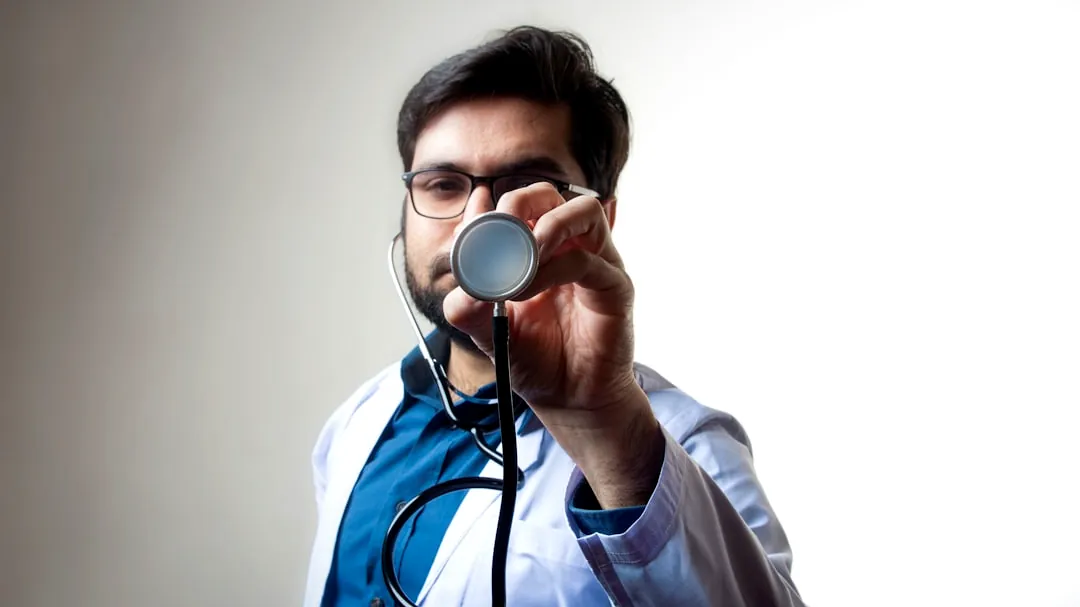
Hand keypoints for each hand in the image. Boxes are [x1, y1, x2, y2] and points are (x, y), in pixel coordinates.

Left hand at [443, 182, 663, 507]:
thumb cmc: (535, 360)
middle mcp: (570, 248)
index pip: (517, 207)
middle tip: (496, 234)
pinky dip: (552, 269)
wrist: (567, 399)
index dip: (488, 208)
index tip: (469, 223)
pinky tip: (527, 290)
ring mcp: (596, 263)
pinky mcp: (614, 287)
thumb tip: (457, 273)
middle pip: (550, 195)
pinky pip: (587, 261)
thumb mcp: (486, 330)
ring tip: (519, 258)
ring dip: (545, 227)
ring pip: (583, 211)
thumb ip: (466, 302)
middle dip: (519, 205)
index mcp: (539, 250)